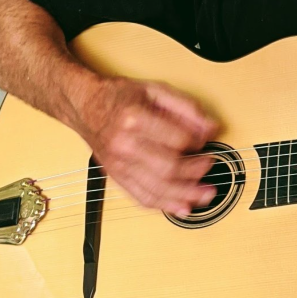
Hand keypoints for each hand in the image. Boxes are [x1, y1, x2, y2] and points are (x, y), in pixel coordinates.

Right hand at [73, 76, 218, 215]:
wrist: (86, 106)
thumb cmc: (120, 97)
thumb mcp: (155, 90)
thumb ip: (186, 107)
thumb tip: (210, 127)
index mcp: (134, 119)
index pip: (177, 139)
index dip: (199, 141)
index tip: (206, 139)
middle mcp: (124, 144)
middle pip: (168, 169)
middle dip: (195, 171)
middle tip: (210, 164)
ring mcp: (119, 164)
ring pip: (157, 189)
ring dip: (186, 195)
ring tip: (205, 195)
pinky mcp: (116, 176)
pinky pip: (142, 197)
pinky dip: (164, 205)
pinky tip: (182, 206)